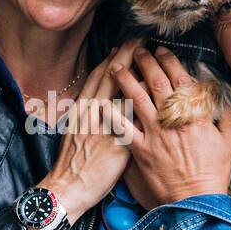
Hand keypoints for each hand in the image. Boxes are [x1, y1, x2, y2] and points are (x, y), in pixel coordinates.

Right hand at [42, 37, 144, 217]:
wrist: (67, 187)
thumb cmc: (71, 163)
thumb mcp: (73, 131)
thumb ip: (88, 114)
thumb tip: (101, 101)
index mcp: (81, 108)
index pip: (98, 76)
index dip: (112, 59)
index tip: (123, 46)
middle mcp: (93, 113)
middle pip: (113, 78)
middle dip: (129, 57)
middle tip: (142, 42)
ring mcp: (107, 127)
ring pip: (128, 95)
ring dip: (143, 78)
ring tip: (158, 64)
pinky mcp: (120, 144)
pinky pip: (139, 121)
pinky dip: (150, 108)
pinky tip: (163, 99)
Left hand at [108, 46, 230, 206]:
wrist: (196, 200)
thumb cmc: (214, 173)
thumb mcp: (229, 143)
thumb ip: (229, 118)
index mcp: (194, 114)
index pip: (179, 79)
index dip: (168, 62)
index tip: (161, 52)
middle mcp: (172, 119)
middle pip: (156, 82)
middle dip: (145, 62)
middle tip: (136, 50)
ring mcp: (155, 133)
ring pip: (137, 99)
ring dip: (126, 79)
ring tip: (116, 65)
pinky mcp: (140, 150)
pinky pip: (123, 128)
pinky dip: (112, 114)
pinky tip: (102, 102)